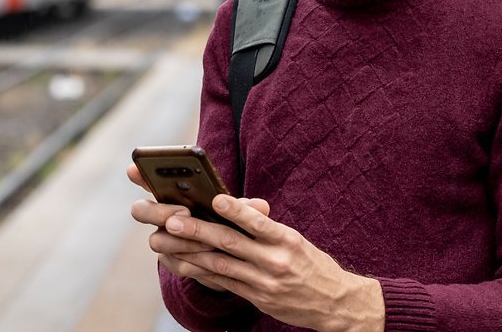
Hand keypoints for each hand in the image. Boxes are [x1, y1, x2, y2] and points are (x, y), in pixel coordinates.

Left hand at [130, 168, 382, 331]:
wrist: (337, 303)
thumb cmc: (313, 264)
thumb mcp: (296, 240)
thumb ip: (266, 228)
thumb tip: (233, 209)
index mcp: (287, 239)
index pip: (257, 222)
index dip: (235, 210)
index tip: (214, 199)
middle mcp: (275, 261)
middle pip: (229, 242)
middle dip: (196, 230)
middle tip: (170, 220)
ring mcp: (265, 283)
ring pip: (220, 265)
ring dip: (189, 253)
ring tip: (164, 242)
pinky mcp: (258, 299)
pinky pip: (224, 283)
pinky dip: (201, 273)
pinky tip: (182, 264)